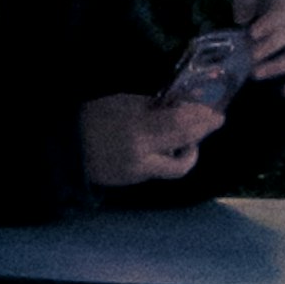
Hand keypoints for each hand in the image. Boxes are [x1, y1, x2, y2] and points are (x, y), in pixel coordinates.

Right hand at [82, 87, 218, 190]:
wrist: (68, 149)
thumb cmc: (94, 117)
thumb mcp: (124, 102)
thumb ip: (154, 105)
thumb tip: (181, 104)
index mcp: (139, 131)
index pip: (181, 125)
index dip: (202, 119)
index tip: (216, 113)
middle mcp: (143, 156)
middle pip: (184, 148)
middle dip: (202, 134)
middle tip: (215, 121)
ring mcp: (140, 173)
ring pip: (177, 167)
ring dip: (189, 150)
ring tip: (191, 135)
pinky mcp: (135, 182)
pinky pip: (162, 170)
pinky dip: (171, 157)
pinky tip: (171, 144)